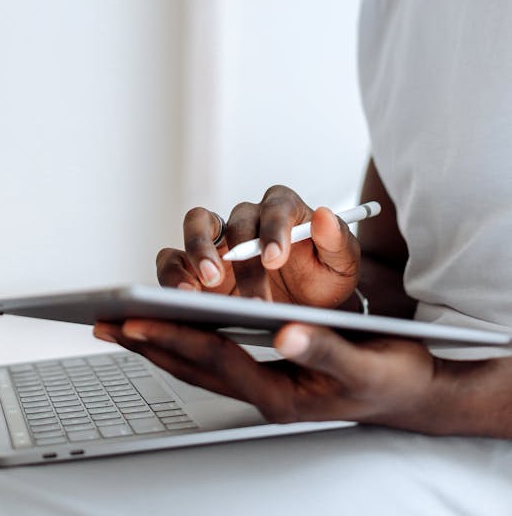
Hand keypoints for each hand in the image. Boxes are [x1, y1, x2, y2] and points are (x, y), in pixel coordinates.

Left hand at [93, 318, 439, 430]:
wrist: (410, 391)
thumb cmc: (389, 373)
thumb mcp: (364, 361)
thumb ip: (325, 345)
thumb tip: (287, 330)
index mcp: (282, 393)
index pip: (215, 360)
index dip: (175, 338)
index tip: (137, 322)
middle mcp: (264, 392)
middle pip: (193, 366)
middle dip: (148, 344)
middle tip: (105, 323)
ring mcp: (262, 385)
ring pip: (197, 364)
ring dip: (156, 345)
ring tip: (118, 326)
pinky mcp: (265, 375)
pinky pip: (212, 359)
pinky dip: (182, 344)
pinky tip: (165, 329)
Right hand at [157, 186, 359, 307]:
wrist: (304, 309)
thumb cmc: (321, 279)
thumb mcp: (342, 265)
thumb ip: (336, 241)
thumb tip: (324, 216)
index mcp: (283, 209)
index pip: (276, 206)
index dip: (273, 229)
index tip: (275, 258)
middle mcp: (248, 219)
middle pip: (235, 221)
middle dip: (238, 256)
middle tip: (237, 286)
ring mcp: (219, 240)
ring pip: (196, 226)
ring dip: (196, 253)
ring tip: (202, 287)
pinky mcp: (194, 265)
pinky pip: (174, 258)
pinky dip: (174, 274)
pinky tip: (184, 299)